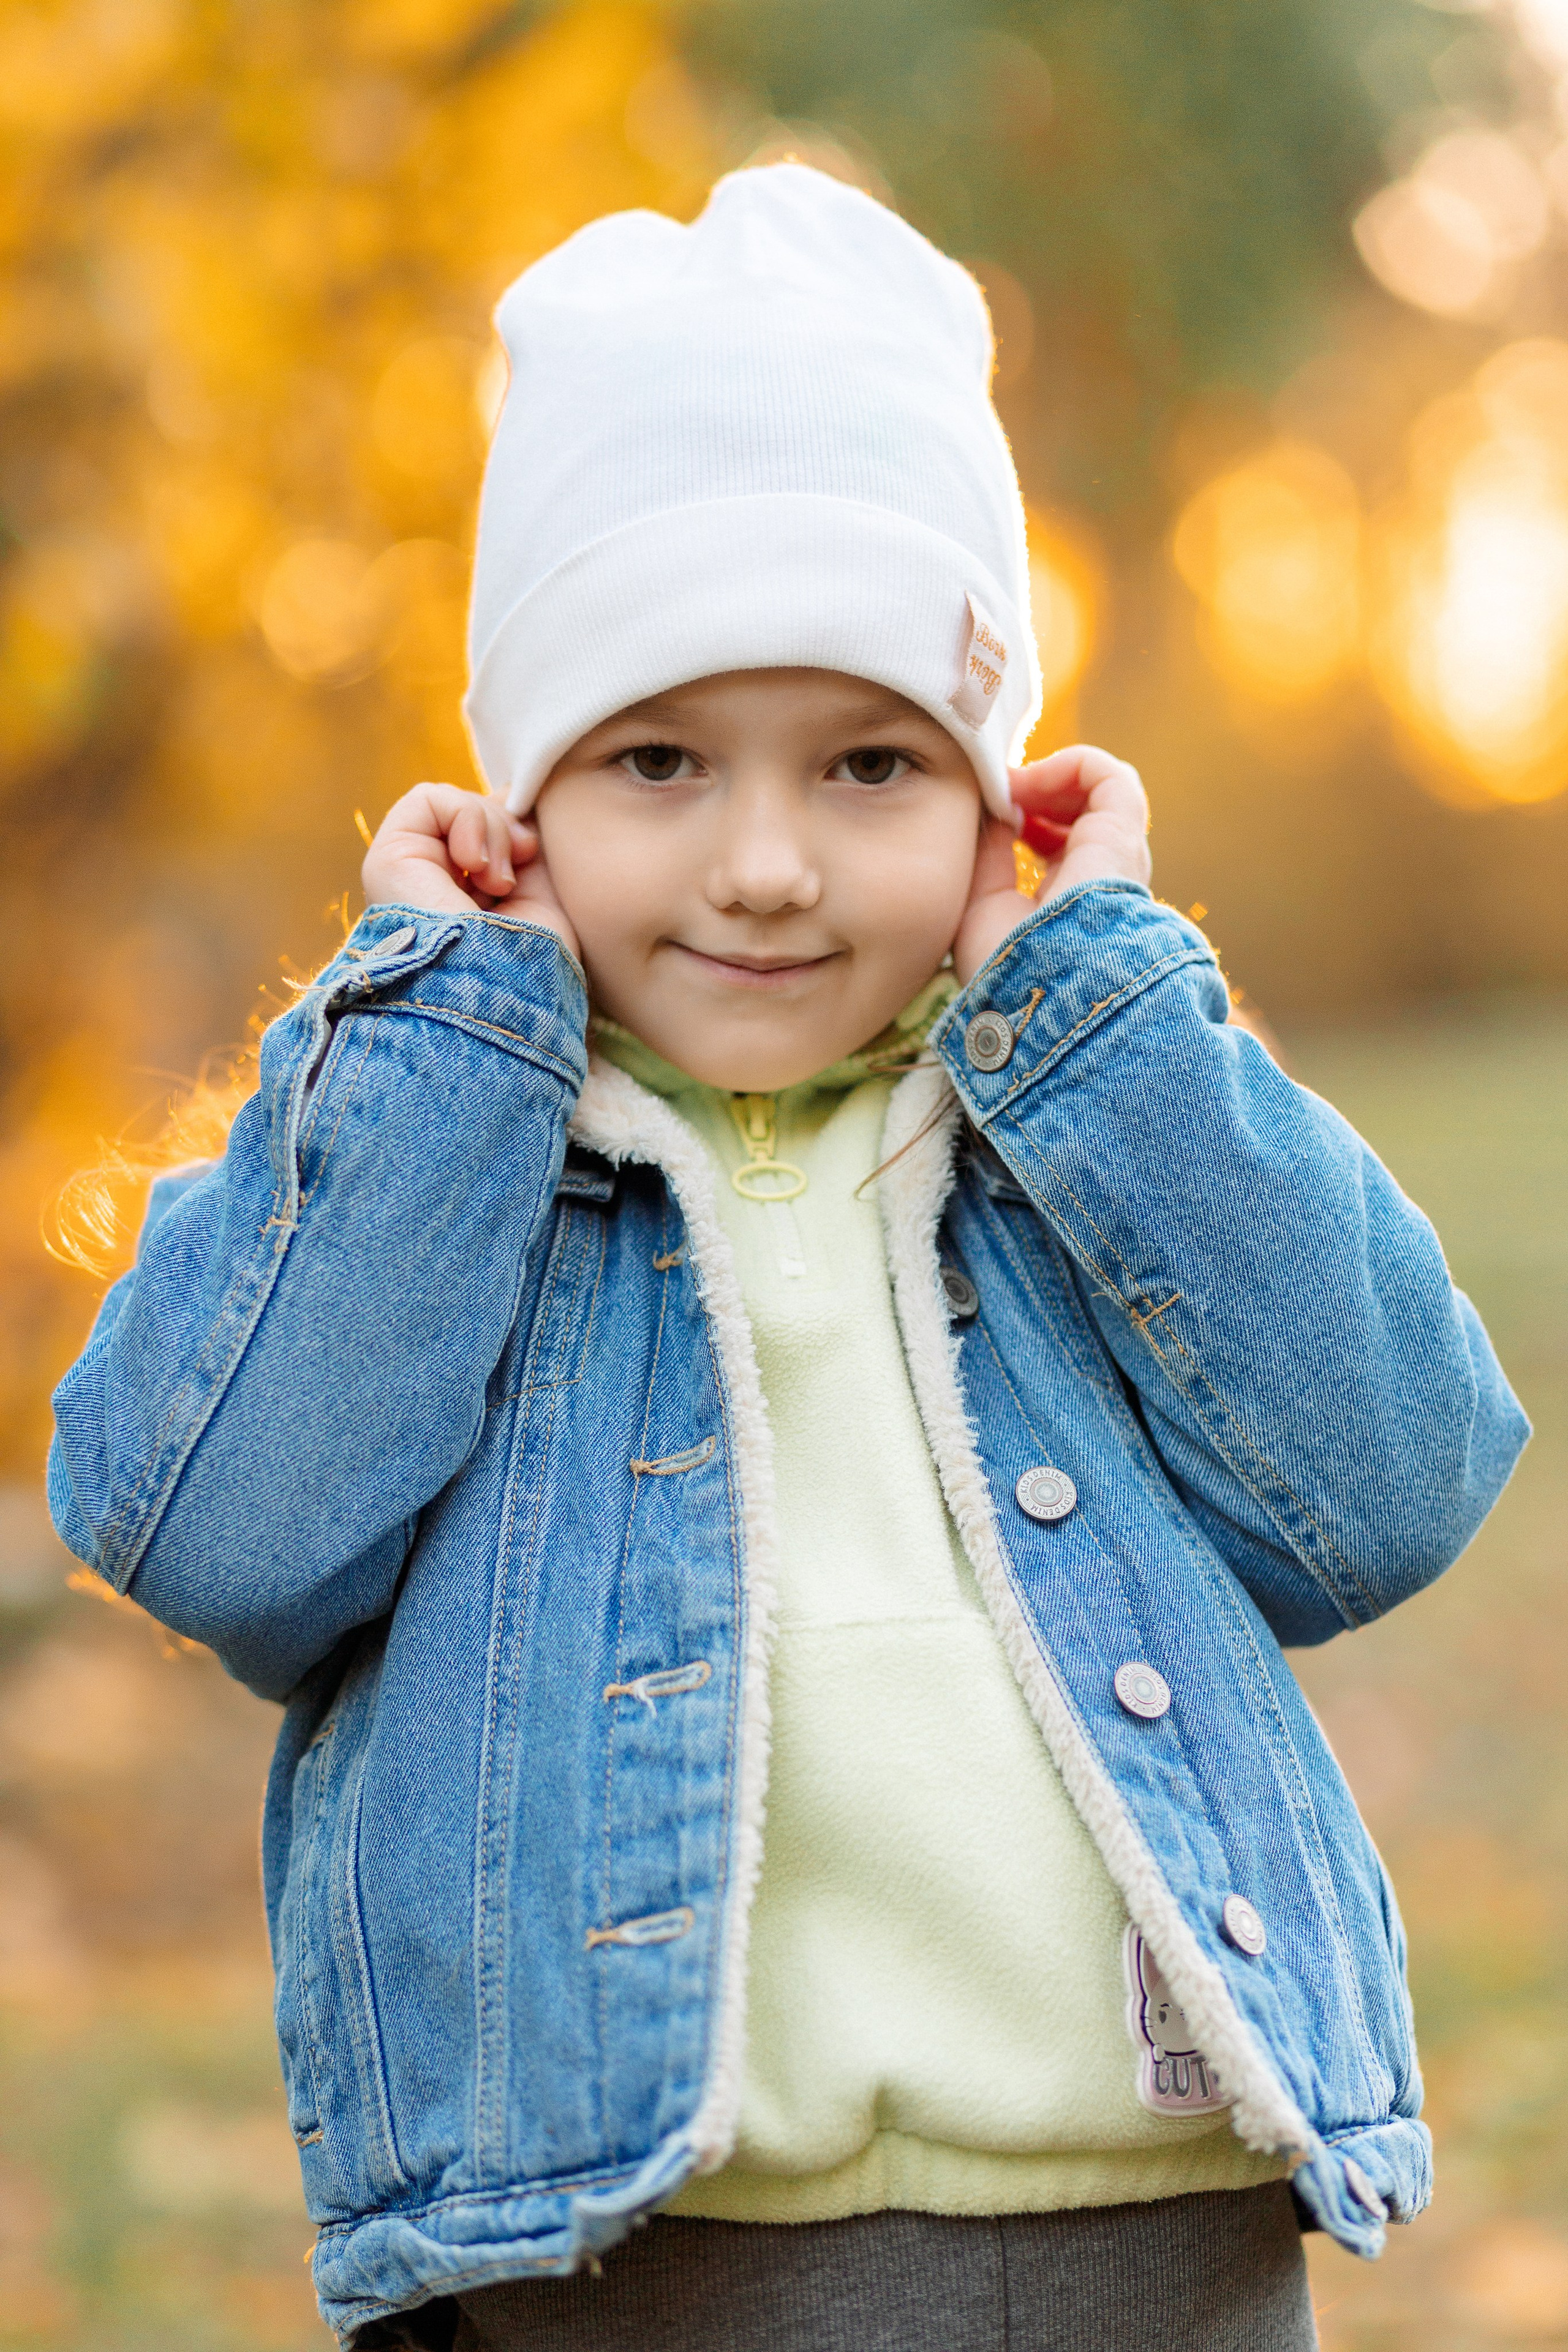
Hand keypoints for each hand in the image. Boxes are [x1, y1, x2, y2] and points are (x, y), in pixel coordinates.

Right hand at [361, 783, 580, 964]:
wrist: (500, 994)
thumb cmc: (531, 959)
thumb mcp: (542, 889)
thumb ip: (523, 840)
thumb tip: (510, 791)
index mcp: (470, 900)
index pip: (492, 830)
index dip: (516, 828)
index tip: (532, 853)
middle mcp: (436, 887)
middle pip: (477, 814)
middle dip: (506, 830)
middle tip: (512, 877)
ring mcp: (410, 874)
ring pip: (456, 805)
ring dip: (489, 829)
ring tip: (496, 881)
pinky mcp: (388, 859)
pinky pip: (428, 798)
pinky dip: (463, 816)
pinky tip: (472, 864)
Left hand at [951, 746, 1150, 986]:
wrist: (1038, 986)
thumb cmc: (1004, 965)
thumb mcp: (981, 906)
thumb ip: (988, 856)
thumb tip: (992, 812)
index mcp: (1071, 904)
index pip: (1059, 847)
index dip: (1023, 819)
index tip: (987, 817)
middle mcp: (1101, 880)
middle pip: (1078, 815)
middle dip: (1035, 794)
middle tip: (997, 795)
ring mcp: (1115, 856)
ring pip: (1096, 792)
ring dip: (1047, 777)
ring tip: (1011, 788)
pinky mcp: (1122, 833)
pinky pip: (1108, 776)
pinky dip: (1067, 763)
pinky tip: (1029, 782)